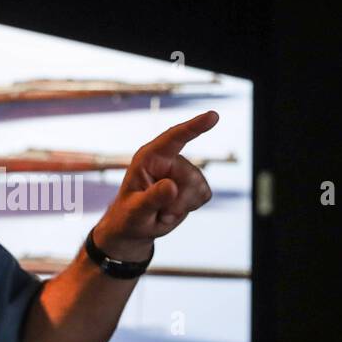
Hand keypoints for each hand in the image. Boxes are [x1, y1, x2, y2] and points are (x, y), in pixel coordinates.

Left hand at [92, 110, 219, 260]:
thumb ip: (152, 198)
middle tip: (160, 214)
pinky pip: (205, 194)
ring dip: (183, 206)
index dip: (194, 126)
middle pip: (191, 175)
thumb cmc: (128, 216)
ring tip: (163, 211)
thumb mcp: (135, 210)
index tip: (213, 115)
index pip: (174, 138)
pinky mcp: (193, 182)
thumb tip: (172, 185)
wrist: (135, 226)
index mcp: (149, 157)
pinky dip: (191, 207)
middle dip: (179, 201)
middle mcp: (168, 159)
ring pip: (200, 187)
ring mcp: (182, 170)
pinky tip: (174, 209)